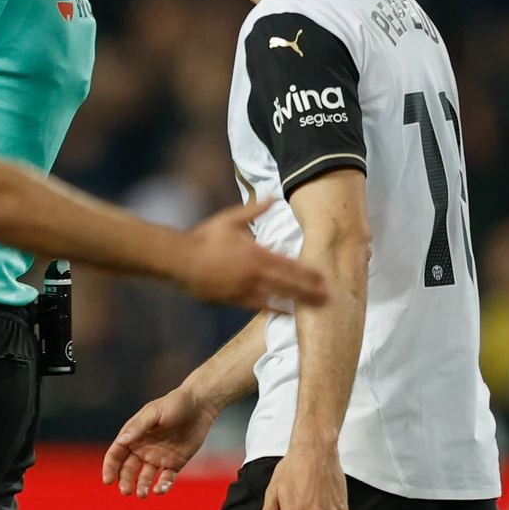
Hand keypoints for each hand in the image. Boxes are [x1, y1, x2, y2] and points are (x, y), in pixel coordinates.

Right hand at [102, 388, 216, 497]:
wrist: (199, 405)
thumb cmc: (173, 404)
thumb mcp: (153, 413)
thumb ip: (137, 427)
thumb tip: (120, 441)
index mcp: (133, 436)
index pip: (116, 454)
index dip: (110, 468)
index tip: (108, 481)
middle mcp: (143, 449)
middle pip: (128, 469)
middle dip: (125, 481)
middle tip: (126, 491)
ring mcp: (158, 458)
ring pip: (145, 477)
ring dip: (141, 486)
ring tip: (142, 494)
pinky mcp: (175, 464)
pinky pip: (166, 479)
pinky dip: (162, 486)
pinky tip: (159, 490)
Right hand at [178, 200, 329, 310]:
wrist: (179, 260)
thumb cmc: (204, 238)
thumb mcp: (230, 219)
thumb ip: (255, 210)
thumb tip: (273, 197)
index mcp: (256, 253)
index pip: (290, 265)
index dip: (309, 273)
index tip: (325, 277)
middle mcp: (254, 274)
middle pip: (289, 285)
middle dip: (310, 292)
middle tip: (329, 298)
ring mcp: (244, 289)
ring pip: (278, 298)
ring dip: (298, 303)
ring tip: (315, 308)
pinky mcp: (233, 300)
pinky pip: (259, 307)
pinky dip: (275, 310)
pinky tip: (287, 312)